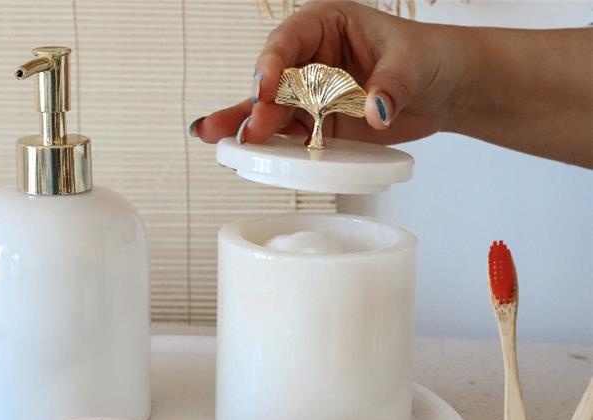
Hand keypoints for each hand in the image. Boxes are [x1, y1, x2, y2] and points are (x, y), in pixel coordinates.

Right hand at [191, 0, 471, 145]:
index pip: (290, 39)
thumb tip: (374, 111)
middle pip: (274, 81)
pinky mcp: (319, 125)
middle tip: (250, 129)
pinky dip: (269, 147)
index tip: (266, 85)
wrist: (444, 89)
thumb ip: (390, 86)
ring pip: (272, 110)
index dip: (273, 62)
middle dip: (258, 105)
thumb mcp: (412, 64)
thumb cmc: (429, 58)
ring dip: (246, 126)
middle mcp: (312, 60)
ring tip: (213, 138)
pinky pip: (290, 136)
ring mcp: (313, 95)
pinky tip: (243, 155)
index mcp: (327, 26)